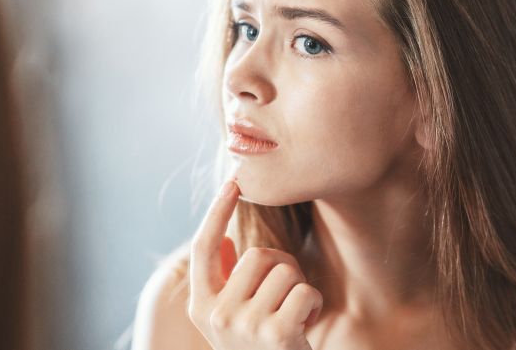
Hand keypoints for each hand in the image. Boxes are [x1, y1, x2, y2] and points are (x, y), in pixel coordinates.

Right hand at [188, 179, 322, 349]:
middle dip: (281, 268)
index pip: (203, 247)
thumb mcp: (233, 318)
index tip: (234, 182)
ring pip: (285, 270)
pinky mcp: (274, 335)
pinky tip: (305, 328)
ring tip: (293, 317)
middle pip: (259, 255)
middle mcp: (216, 315)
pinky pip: (305, 292)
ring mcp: (243, 326)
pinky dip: (314, 306)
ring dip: (299, 289)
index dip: (217, 211)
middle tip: (284, 298)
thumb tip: (227, 240)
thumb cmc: (259, 348)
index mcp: (200, 306)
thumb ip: (225, 282)